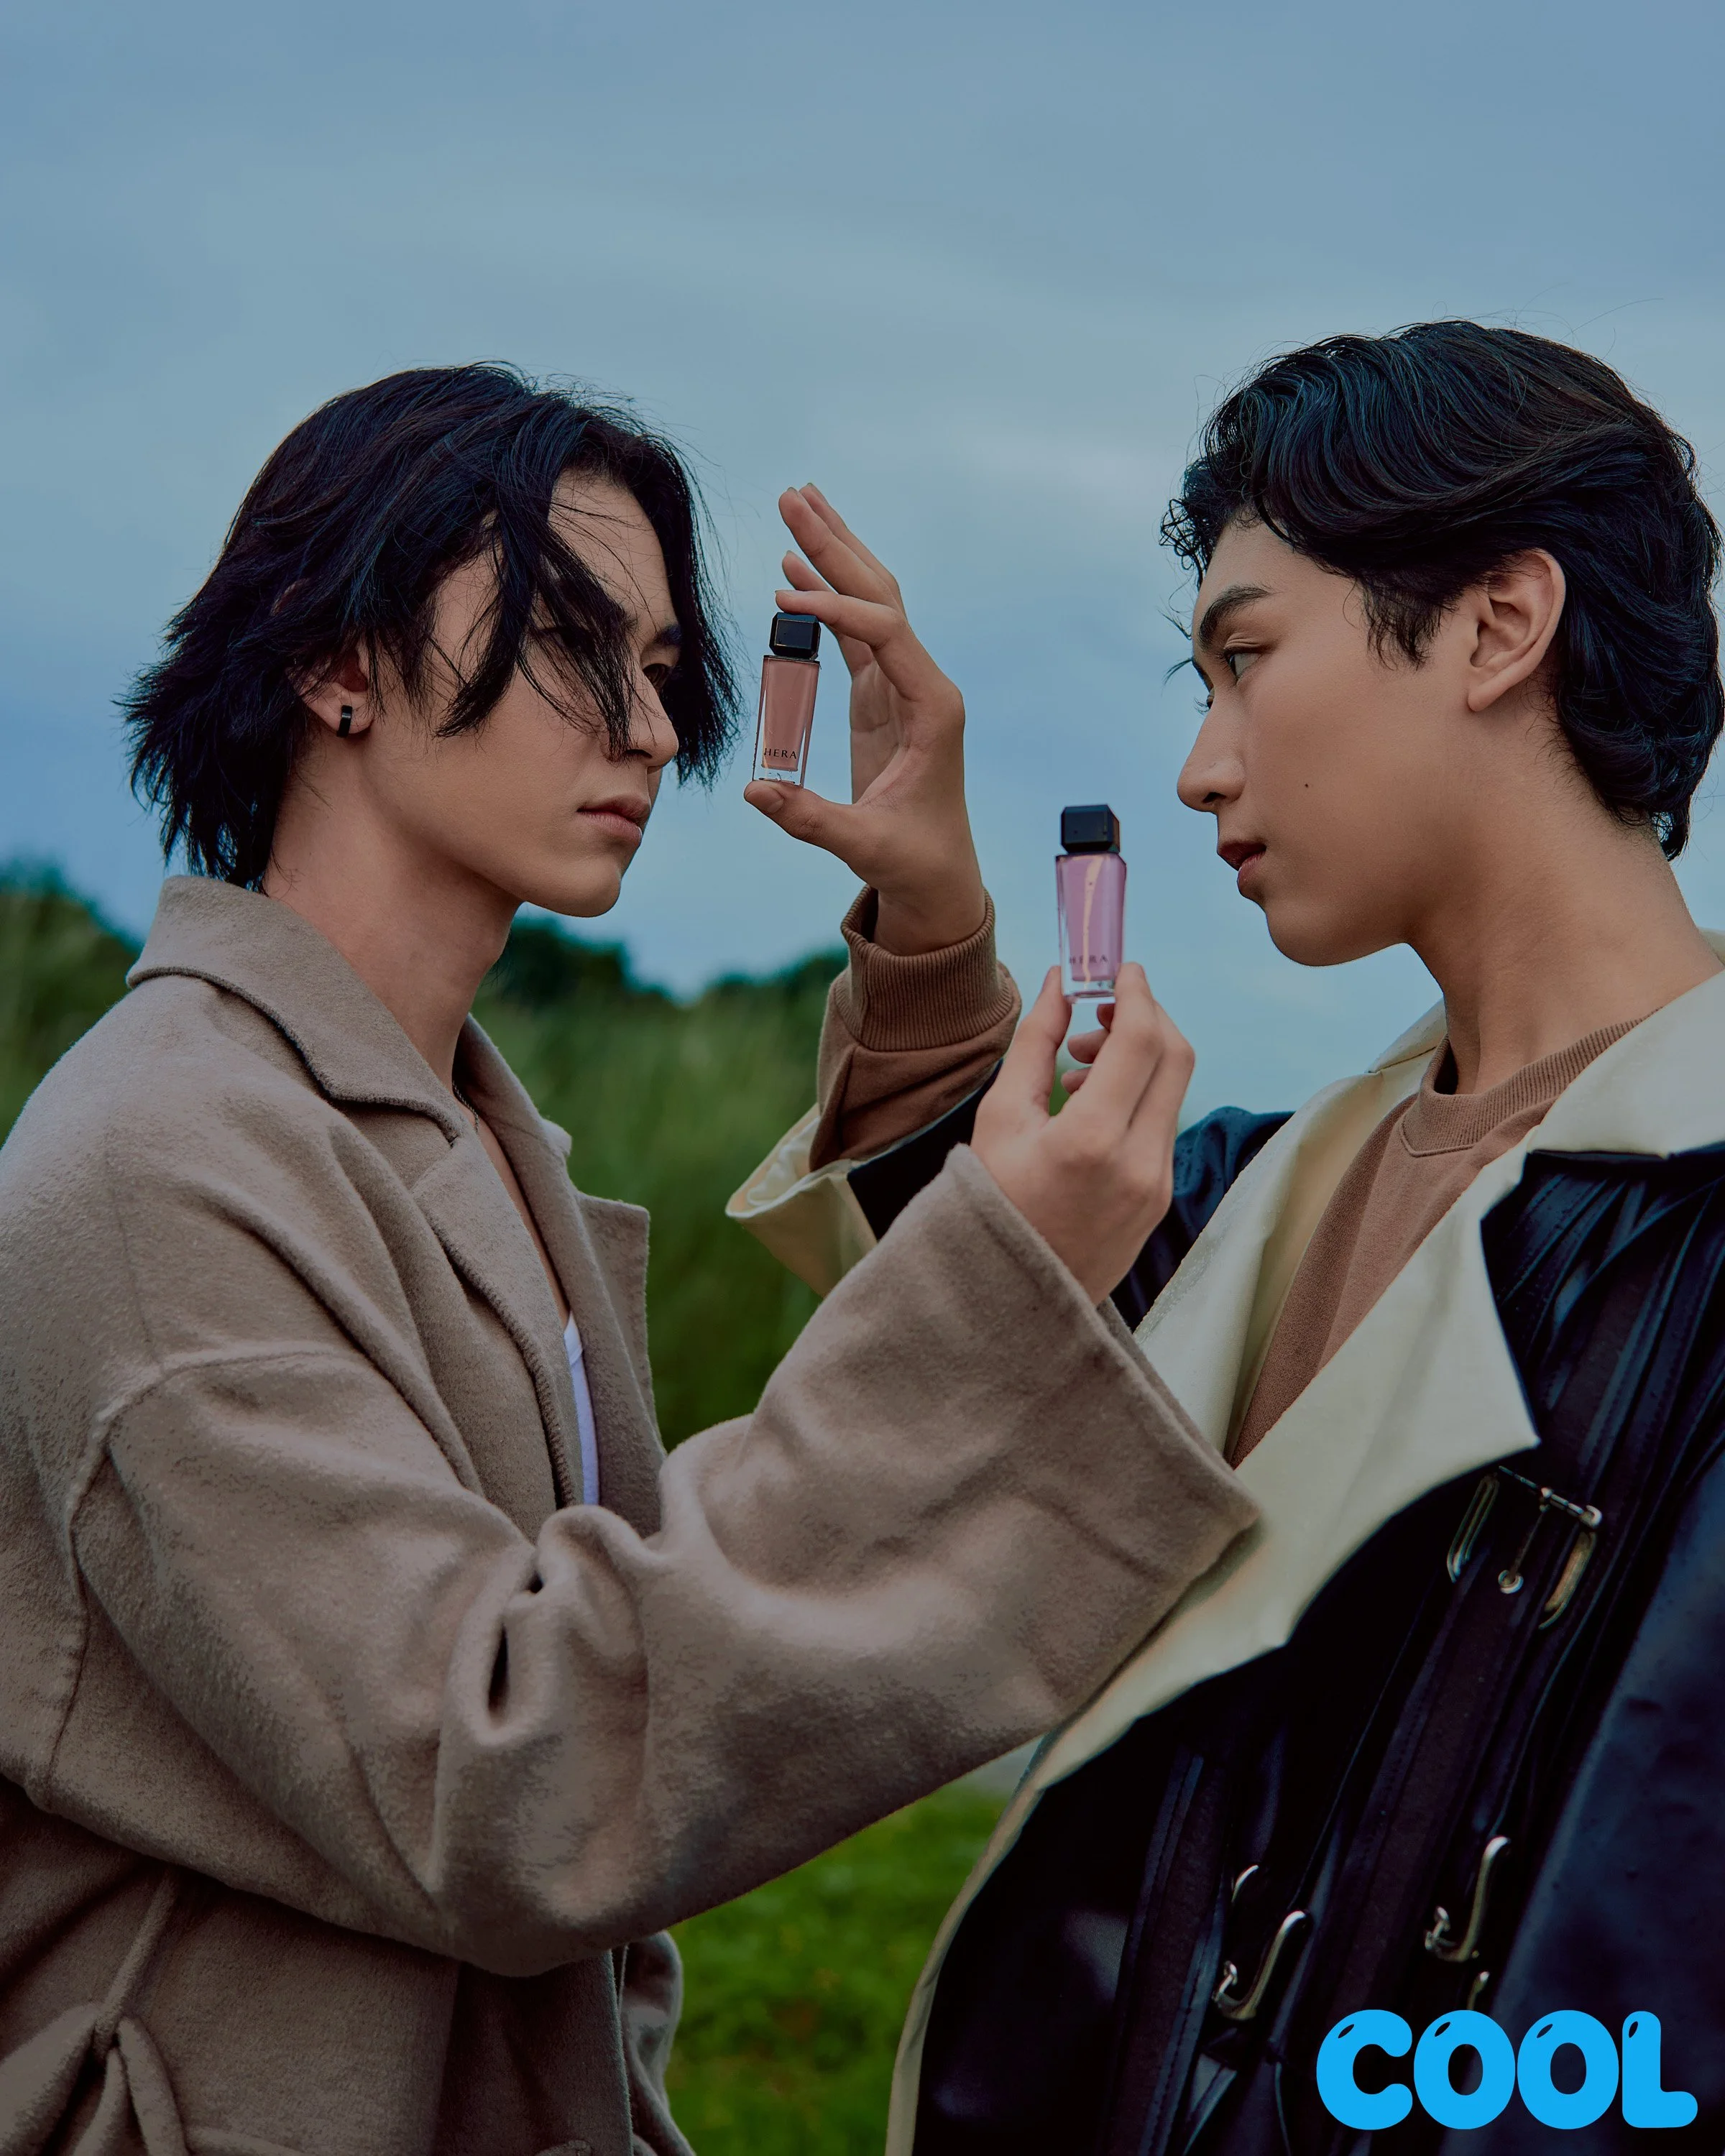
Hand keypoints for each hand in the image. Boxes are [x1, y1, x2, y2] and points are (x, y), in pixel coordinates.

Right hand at [742, 485, 984, 955]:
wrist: (939, 877)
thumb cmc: (911, 861)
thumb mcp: (861, 845)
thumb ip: (809, 819)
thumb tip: (754, 791)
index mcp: (933, 708)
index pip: (883, 633)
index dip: (833, 610)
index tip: (781, 598)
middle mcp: (923, 684)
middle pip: (879, 595)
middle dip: (835, 544)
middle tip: (793, 494)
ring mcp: (902, 686)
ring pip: (869, 602)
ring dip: (831, 554)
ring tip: (795, 503)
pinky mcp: (881, 697)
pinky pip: (854, 631)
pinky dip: (824, 597)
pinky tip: (794, 566)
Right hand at [970, 966, 1193, 1304]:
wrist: (1008, 1294)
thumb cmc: (990, 1202)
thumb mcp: (1001, 1116)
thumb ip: (1036, 1041)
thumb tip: (1060, 981)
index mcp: (1092, 1140)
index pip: (1142, 1039)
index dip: (1137, 993)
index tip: (1121, 970)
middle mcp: (1139, 1163)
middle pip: (1176, 1057)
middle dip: (1146, 1017)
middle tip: (1101, 1011)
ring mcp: (1157, 1184)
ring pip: (1174, 1090)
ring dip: (1141, 1057)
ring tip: (1079, 1064)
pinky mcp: (1161, 1197)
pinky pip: (1164, 1124)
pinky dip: (1138, 1095)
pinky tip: (1090, 1103)